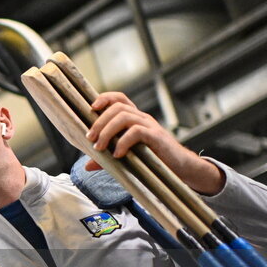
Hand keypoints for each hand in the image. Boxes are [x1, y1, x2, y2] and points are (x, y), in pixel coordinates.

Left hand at [83, 92, 224, 195]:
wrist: (180, 168)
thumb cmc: (152, 161)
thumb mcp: (126, 159)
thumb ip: (106, 159)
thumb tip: (86, 166)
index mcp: (134, 119)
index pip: (119, 99)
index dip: (105, 98)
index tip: (91, 109)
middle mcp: (142, 118)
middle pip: (117, 108)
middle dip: (99, 122)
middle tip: (90, 139)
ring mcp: (150, 126)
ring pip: (124, 117)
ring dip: (107, 132)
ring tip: (100, 148)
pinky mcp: (156, 137)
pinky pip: (136, 132)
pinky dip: (123, 142)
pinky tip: (118, 155)